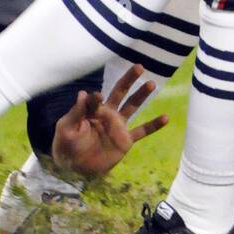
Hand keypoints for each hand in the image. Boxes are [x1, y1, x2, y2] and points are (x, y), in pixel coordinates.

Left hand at [50, 64, 167, 176]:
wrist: (75, 167)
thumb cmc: (67, 144)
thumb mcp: (67, 127)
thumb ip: (76, 112)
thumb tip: (84, 92)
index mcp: (92, 109)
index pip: (97, 98)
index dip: (96, 97)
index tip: (96, 98)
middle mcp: (108, 114)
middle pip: (120, 92)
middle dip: (129, 79)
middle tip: (139, 67)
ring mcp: (118, 126)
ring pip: (133, 107)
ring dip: (141, 95)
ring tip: (151, 84)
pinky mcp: (125, 140)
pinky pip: (142, 131)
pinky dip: (154, 125)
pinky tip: (166, 117)